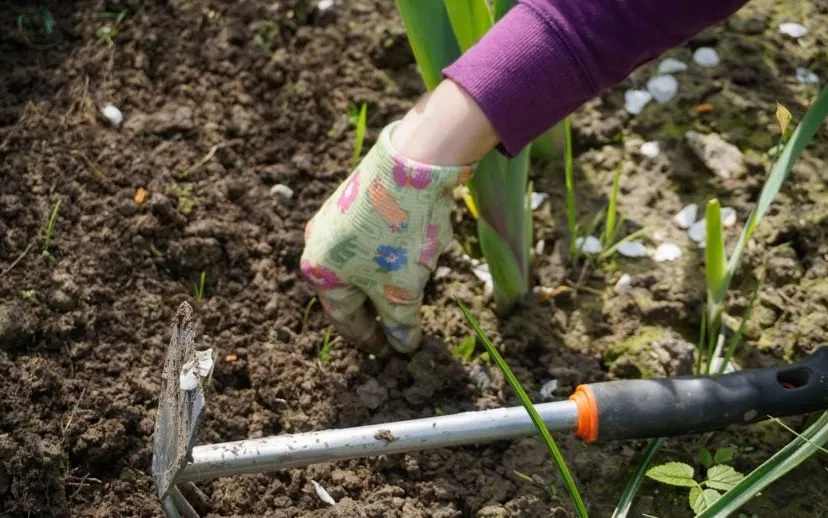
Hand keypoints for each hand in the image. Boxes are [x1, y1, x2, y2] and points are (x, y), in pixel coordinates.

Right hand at [300, 80, 496, 353]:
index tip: (389, 350)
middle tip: (399, 324)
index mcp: (320, 273)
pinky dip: (389, 253)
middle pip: (351, 290)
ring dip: (385, 279)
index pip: (346, 319)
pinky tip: (413, 251)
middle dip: (377, 307)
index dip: (370, 338)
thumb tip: (403, 345)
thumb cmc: (398, 236)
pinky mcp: (354, 198)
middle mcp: (318, 244)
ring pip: (361, 263)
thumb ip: (401, 323)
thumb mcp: (402, 290)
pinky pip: (370, 239)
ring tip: (412, 287)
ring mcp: (334, 218)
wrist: (412, 165)